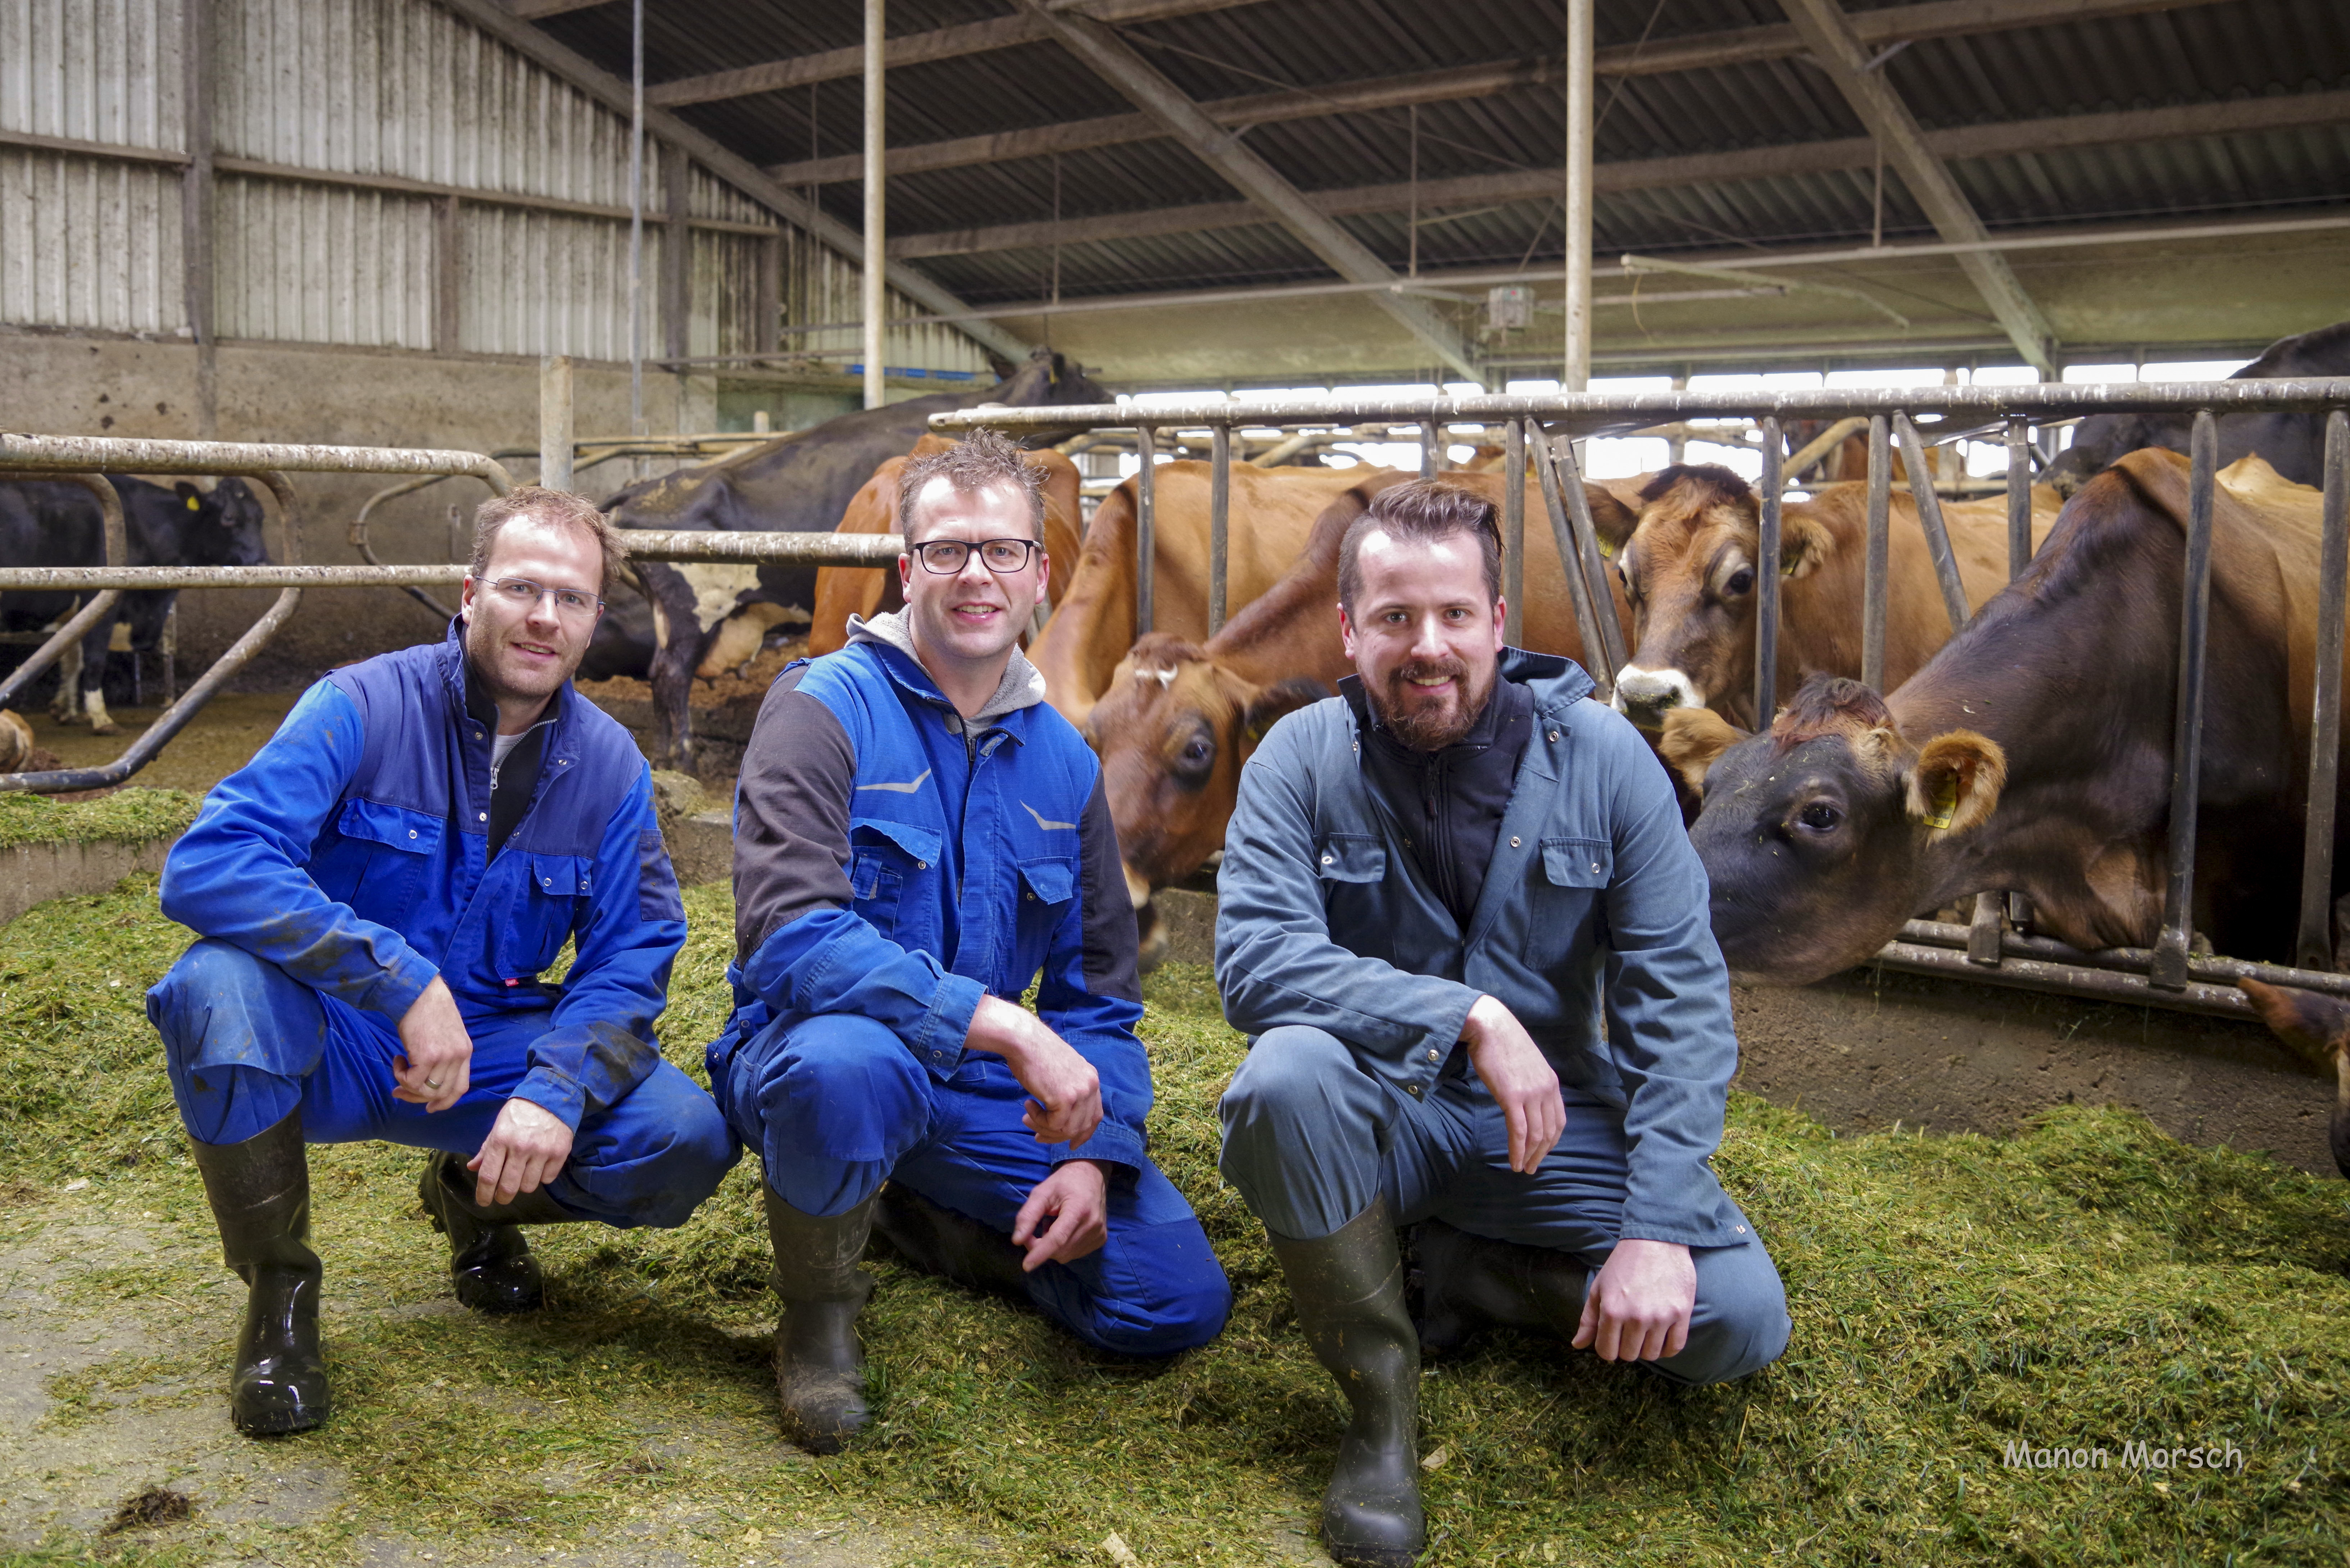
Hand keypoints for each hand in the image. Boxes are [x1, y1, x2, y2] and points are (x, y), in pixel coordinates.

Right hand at [393, 976, 472, 1112]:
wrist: (419, 992)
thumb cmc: (428, 1010)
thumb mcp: (447, 1034)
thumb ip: (445, 1055)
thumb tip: (429, 1079)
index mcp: (465, 1052)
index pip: (461, 1088)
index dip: (445, 1102)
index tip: (431, 1108)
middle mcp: (458, 1056)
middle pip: (442, 1093)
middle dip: (419, 1098)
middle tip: (400, 1093)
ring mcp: (444, 1057)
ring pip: (425, 1090)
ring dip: (407, 1085)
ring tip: (399, 1069)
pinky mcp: (426, 1055)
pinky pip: (412, 1080)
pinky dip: (400, 1075)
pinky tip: (398, 1059)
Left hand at [467, 1097, 574, 1206]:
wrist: (551, 1097)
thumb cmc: (520, 1113)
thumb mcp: (498, 1126)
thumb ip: (486, 1149)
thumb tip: (472, 1167)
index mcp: (500, 1139)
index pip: (488, 1176)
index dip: (484, 1194)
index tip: (483, 1201)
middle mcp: (520, 1147)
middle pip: (508, 1187)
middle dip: (502, 1197)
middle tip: (502, 1197)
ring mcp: (541, 1151)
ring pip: (528, 1186)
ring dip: (523, 1185)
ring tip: (523, 1175)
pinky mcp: (559, 1153)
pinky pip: (547, 1179)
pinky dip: (542, 1177)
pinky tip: (539, 1166)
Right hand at [964, 994, 1102, 1148]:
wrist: (1024, 1040)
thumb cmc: (1035, 1054)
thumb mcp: (1061, 1073)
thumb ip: (1068, 1093)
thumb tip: (1062, 1121)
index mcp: (1091, 1079)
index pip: (1095, 1116)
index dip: (1083, 1134)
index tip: (1071, 1144)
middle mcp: (1090, 1086)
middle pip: (1082, 1126)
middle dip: (1058, 1136)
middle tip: (1038, 1135)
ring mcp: (1080, 1092)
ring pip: (1067, 1129)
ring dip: (1044, 1128)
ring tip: (1028, 1117)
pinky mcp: (1065, 1098)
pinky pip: (1054, 1124)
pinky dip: (1038, 1121)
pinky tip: (1028, 1105)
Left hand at [1011, 1160, 1108, 1270]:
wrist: (1091, 1175)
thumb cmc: (1064, 1182)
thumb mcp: (1041, 1192)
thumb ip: (1028, 1215)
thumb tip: (1017, 1240)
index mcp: (1079, 1209)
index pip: (1058, 1238)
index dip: (1040, 1253)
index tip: (1026, 1266)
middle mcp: (1092, 1224)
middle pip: (1060, 1250)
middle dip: (1042, 1247)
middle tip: (1037, 1229)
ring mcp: (1099, 1233)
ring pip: (1067, 1255)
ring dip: (1053, 1247)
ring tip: (1053, 1225)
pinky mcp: (1101, 1239)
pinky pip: (1075, 1254)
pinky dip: (1064, 1247)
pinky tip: (1064, 1230)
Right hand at [1461, 994, 1563, 1172]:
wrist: (1489, 1026)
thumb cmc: (1503, 1043)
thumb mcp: (1527, 1064)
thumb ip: (1531, 1084)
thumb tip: (1524, 1101)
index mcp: (1551, 1083)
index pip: (1559, 1121)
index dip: (1551, 1142)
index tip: (1541, 1153)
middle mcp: (1546, 1090)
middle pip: (1549, 1132)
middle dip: (1541, 1154)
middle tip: (1531, 1168)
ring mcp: (1530, 1093)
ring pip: (1536, 1135)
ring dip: (1529, 1156)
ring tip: (1521, 1168)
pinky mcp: (1512, 1096)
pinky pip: (1518, 1131)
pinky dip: (1517, 1150)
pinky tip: (1513, 1162)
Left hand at [1572, 1238, 1695, 1362]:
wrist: (1656, 1240)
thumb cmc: (1623, 1263)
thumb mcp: (1599, 1287)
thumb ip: (1588, 1319)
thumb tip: (1577, 1345)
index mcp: (1612, 1311)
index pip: (1607, 1352)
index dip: (1607, 1349)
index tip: (1612, 1339)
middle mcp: (1636, 1318)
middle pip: (1630, 1355)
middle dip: (1626, 1348)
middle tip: (1629, 1333)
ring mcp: (1661, 1317)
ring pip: (1652, 1354)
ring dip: (1646, 1348)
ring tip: (1645, 1332)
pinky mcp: (1682, 1313)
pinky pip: (1675, 1347)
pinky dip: (1667, 1349)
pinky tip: (1661, 1338)